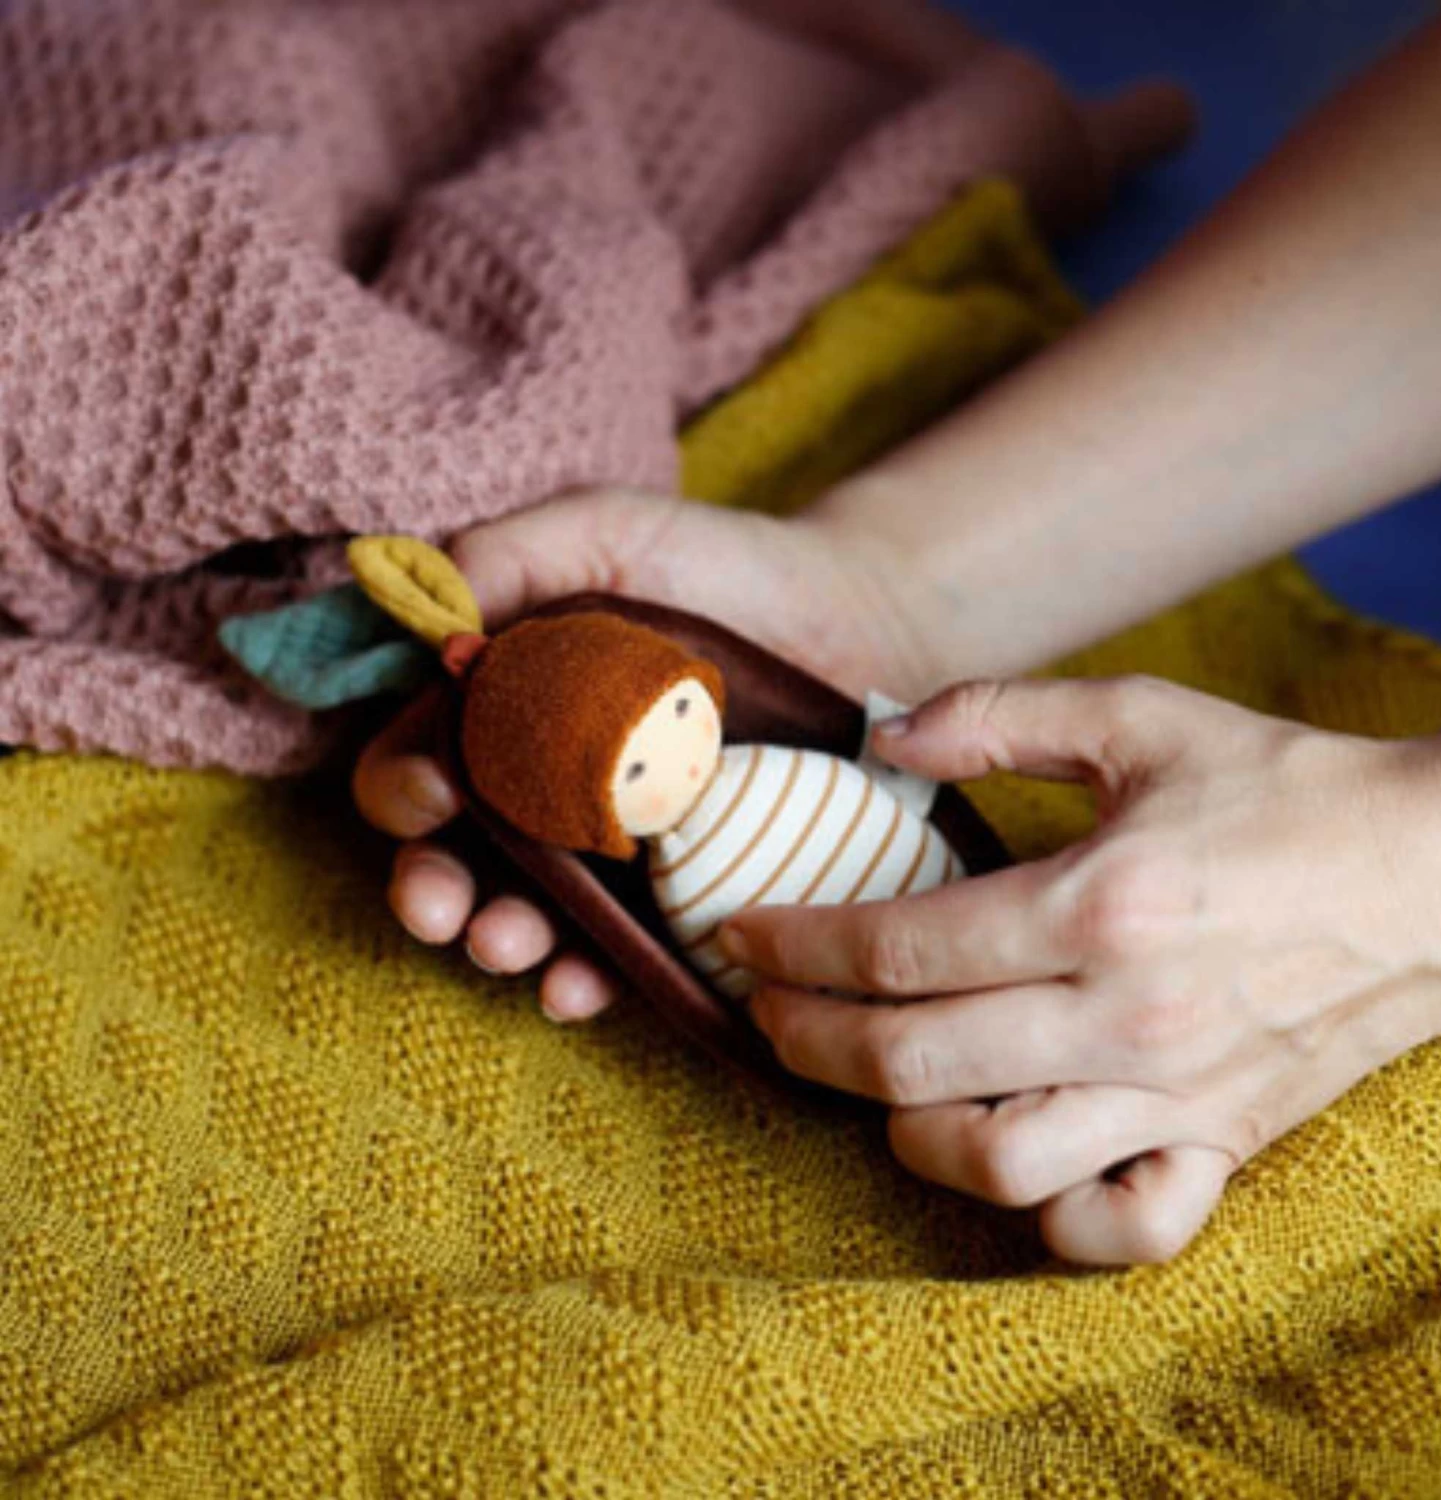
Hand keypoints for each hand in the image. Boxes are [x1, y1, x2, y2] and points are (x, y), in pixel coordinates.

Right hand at [352, 488, 926, 1018]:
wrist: (862, 618)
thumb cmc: (725, 569)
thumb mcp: (609, 533)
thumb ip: (513, 554)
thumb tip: (426, 620)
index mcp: (508, 710)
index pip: (421, 761)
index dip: (403, 784)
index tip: (431, 791)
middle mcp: (547, 791)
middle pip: (456, 857)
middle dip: (432, 889)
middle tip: (438, 908)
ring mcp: (616, 854)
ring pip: (532, 916)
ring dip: (501, 941)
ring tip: (505, 945)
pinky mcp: (687, 897)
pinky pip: (627, 953)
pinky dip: (592, 976)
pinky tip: (578, 985)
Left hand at [720, 675, 1440, 1263]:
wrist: (1437, 873)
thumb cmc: (1283, 787)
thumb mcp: (1138, 716)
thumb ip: (997, 715)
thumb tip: (881, 734)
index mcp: (1096, 903)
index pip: (897, 948)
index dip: (797, 946)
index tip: (745, 935)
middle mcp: (1125, 1015)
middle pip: (913, 1064)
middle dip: (808, 1042)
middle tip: (767, 1012)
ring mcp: (1176, 1094)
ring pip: (997, 1163)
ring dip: (903, 1130)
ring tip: (871, 1080)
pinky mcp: (1224, 1141)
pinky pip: (1124, 1228)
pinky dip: (1052, 1218)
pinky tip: (1015, 1165)